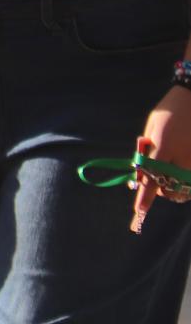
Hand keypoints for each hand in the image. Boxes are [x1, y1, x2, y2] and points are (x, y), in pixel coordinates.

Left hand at [131, 86, 190, 230]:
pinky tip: (180, 172)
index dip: (144, 198)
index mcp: (163, 146)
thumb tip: (142, 171)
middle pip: (170, 189)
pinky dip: (187, 182)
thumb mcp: (152, 128)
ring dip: (175, 188)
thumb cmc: (169, 111)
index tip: (138, 212)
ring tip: (169, 175)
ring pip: (185, 189)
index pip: (151, 178)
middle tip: (154, 182)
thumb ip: (147, 150)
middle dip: (160, 191)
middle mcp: (182, 157)